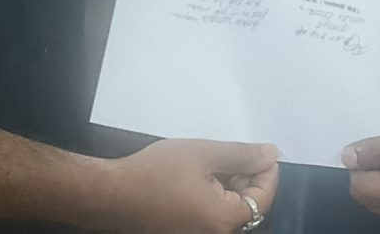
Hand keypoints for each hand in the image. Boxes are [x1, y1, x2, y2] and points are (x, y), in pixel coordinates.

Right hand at [96, 139, 279, 233]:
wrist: (111, 194)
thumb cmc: (151, 175)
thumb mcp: (203, 154)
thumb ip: (241, 155)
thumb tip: (269, 155)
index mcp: (223, 220)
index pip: (264, 197)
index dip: (266, 171)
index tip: (263, 153)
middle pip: (247, 206)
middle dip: (244, 178)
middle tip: (232, 154)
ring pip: (228, 210)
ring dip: (227, 186)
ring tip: (209, 163)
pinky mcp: (186, 233)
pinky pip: (210, 216)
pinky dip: (211, 197)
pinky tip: (197, 177)